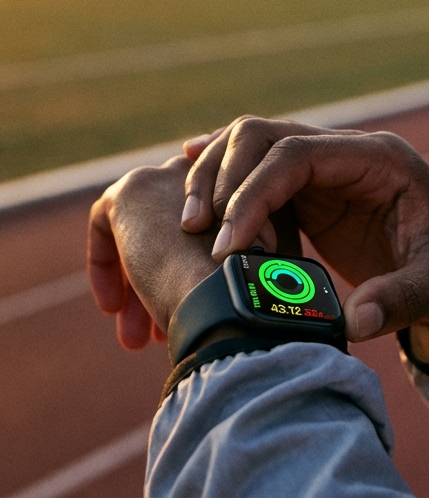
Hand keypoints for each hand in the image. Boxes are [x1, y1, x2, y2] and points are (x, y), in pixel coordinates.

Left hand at [87, 156, 223, 349]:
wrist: (221, 289)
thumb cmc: (235, 292)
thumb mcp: (235, 269)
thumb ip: (220, 262)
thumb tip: (198, 286)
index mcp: (239, 191)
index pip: (203, 228)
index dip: (188, 271)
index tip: (185, 307)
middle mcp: (206, 174)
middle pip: (168, 231)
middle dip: (156, 285)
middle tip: (152, 334)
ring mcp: (169, 177)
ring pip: (141, 233)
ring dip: (134, 287)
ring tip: (134, 338)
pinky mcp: (131, 190)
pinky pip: (106, 221)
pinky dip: (105, 263)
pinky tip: (113, 306)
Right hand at [181, 118, 428, 344]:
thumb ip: (403, 300)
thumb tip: (355, 323)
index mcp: (380, 159)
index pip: (298, 153)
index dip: (254, 193)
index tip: (228, 247)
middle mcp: (348, 152)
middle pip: (265, 135)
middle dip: (223, 177)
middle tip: (194, 233)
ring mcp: (328, 169)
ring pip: (253, 149)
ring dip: (215, 179)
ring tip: (187, 229)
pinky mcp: (314, 194)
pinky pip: (258, 177)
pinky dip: (224, 189)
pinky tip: (192, 208)